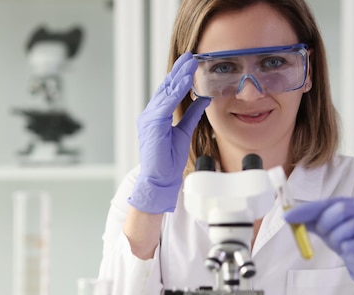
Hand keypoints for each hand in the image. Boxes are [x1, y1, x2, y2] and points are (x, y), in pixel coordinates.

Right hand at [128, 52, 209, 213]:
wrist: (158, 180)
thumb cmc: (168, 160)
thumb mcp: (184, 131)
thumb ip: (192, 115)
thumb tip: (204, 99)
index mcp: (157, 115)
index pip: (169, 91)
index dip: (180, 76)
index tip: (191, 63)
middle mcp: (151, 114)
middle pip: (166, 87)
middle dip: (179, 70)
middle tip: (191, 55)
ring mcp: (149, 118)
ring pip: (166, 92)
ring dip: (179, 76)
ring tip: (190, 63)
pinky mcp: (152, 125)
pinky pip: (165, 104)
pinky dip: (175, 91)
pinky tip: (184, 81)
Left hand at [284, 197, 353, 286]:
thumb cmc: (346, 239)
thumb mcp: (327, 228)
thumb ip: (310, 220)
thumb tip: (289, 216)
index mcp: (350, 202)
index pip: (325, 202)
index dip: (306, 210)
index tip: (288, 217)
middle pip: (341, 210)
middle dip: (326, 223)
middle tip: (323, 232)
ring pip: (349, 227)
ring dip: (336, 238)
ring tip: (338, 243)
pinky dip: (347, 247)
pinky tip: (347, 249)